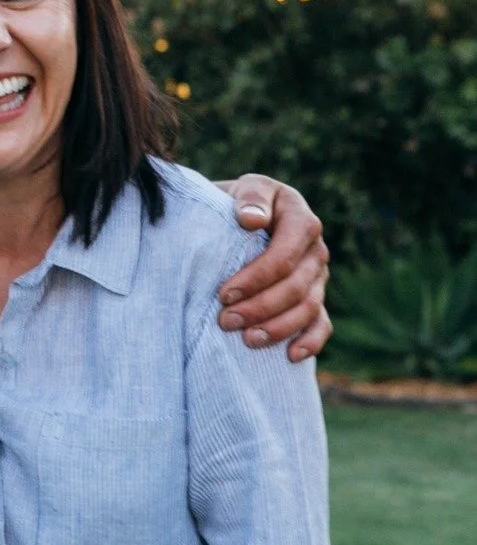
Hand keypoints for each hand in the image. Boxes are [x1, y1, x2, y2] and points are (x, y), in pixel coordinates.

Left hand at [213, 175, 330, 362]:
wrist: (242, 213)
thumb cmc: (238, 202)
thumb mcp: (242, 188)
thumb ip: (250, 197)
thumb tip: (251, 219)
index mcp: (300, 219)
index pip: (284, 256)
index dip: (256, 278)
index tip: (224, 294)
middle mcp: (315, 249)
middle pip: (295, 287)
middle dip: (260, 308)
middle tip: (226, 321)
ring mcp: (319, 276)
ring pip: (307, 309)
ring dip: (278, 328)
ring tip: (247, 340)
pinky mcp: (316, 296)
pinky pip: (321, 323)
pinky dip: (310, 341)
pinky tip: (290, 356)